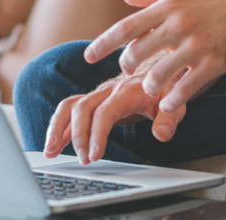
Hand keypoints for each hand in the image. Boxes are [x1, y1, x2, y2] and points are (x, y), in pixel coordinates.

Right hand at [43, 58, 185, 163]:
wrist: (160, 66)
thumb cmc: (166, 87)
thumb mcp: (175, 102)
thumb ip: (169, 118)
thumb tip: (162, 135)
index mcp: (125, 91)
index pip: (104, 112)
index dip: (96, 134)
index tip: (94, 155)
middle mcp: (107, 90)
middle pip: (81, 108)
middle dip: (77, 136)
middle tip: (83, 160)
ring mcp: (97, 94)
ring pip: (69, 106)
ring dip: (57, 129)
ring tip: (50, 152)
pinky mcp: (93, 100)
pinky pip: (70, 109)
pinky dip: (58, 126)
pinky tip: (53, 145)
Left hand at [85, 0, 225, 117]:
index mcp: (170, 5)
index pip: (126, 27)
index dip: (103, 43)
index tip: (88, 56)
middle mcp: (179, 25)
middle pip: (137, 53)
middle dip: (127, 67)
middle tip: (128, 72)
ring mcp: (197, 45)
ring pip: (158, 75)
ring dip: (149, 86)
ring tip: (150, 88)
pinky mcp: (215, 63)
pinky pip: (185, 89)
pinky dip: (173, 100)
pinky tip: (168, 105)